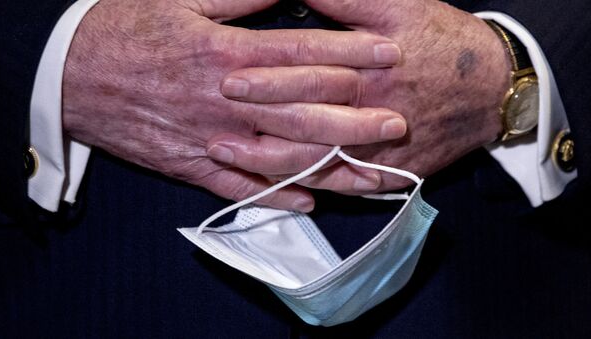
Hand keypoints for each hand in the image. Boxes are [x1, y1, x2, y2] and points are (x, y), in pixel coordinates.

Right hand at [62, 0, 407, 210]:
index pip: (302, 55)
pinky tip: (310, 204)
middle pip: (303, 112)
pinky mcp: (191, 164)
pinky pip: (239, 187)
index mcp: (226, 54)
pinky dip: (275, 197)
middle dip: (354, 118)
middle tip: (396, 124)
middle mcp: (226, 101)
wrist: (68, 75)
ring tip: (370, 176)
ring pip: (281, 157)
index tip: (387, 57)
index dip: (349, 54)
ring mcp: (210, 138)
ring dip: (328, 167)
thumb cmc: (125, 31)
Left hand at [206, 0, 511, 193]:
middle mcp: (369, 117)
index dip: (266, 82)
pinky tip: (280, 188)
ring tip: (233, 163)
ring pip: (318, 165)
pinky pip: (345, 187)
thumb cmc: (444, 42)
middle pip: (304, 130)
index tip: (227, 83)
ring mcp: (380, 151)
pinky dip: (311, 188)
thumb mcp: (399, 6)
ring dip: (272, 167)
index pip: (308, 80)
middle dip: (256, 134)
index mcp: (369, 72)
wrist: (493, 89)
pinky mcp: (391, 173)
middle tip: (214, 136)